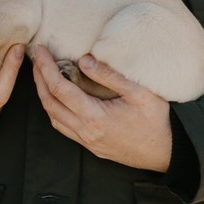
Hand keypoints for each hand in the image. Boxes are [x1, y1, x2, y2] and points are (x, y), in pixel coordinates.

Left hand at [31, 47, 171, 171]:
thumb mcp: (140, 93)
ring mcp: (86, 141)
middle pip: (49, 102)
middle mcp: (85, 131)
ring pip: (52, 116)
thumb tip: (84, 60)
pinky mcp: (90, 146)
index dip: (46, 67)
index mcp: (95, 116)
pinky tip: (56, 98)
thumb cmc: (157, 122)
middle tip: (36, 58)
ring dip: (43, 94)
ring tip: (42, 74)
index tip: (40, 50)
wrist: (167, 153)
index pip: (59, 89)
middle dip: (39, 78)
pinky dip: (53, 109)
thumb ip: (110, 76)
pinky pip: (62, 127)